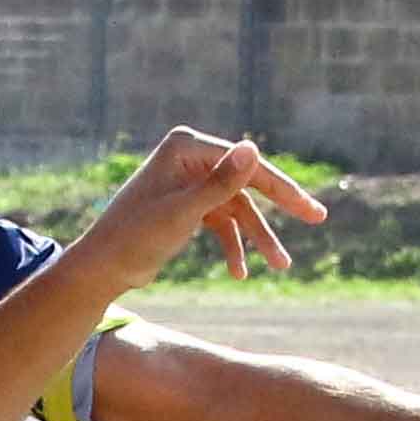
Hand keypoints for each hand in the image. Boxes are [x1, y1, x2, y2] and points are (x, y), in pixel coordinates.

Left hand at [71, 128, 320, 288]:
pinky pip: (222, 223)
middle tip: (318, 218)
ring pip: (238, 208)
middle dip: (280, 207)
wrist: (101, 268)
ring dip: (257, 238)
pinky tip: (239, 273)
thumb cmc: (134, 237)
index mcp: (186, 147)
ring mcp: (191, 181)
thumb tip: (252, 148)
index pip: (246, 165)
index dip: (282, 189)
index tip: (312, 212)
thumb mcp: (183, 212)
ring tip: (281, 267)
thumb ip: (221, 183)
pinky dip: (233, 246)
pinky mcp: (188, 205)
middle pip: (247, 182)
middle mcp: (190, 157)